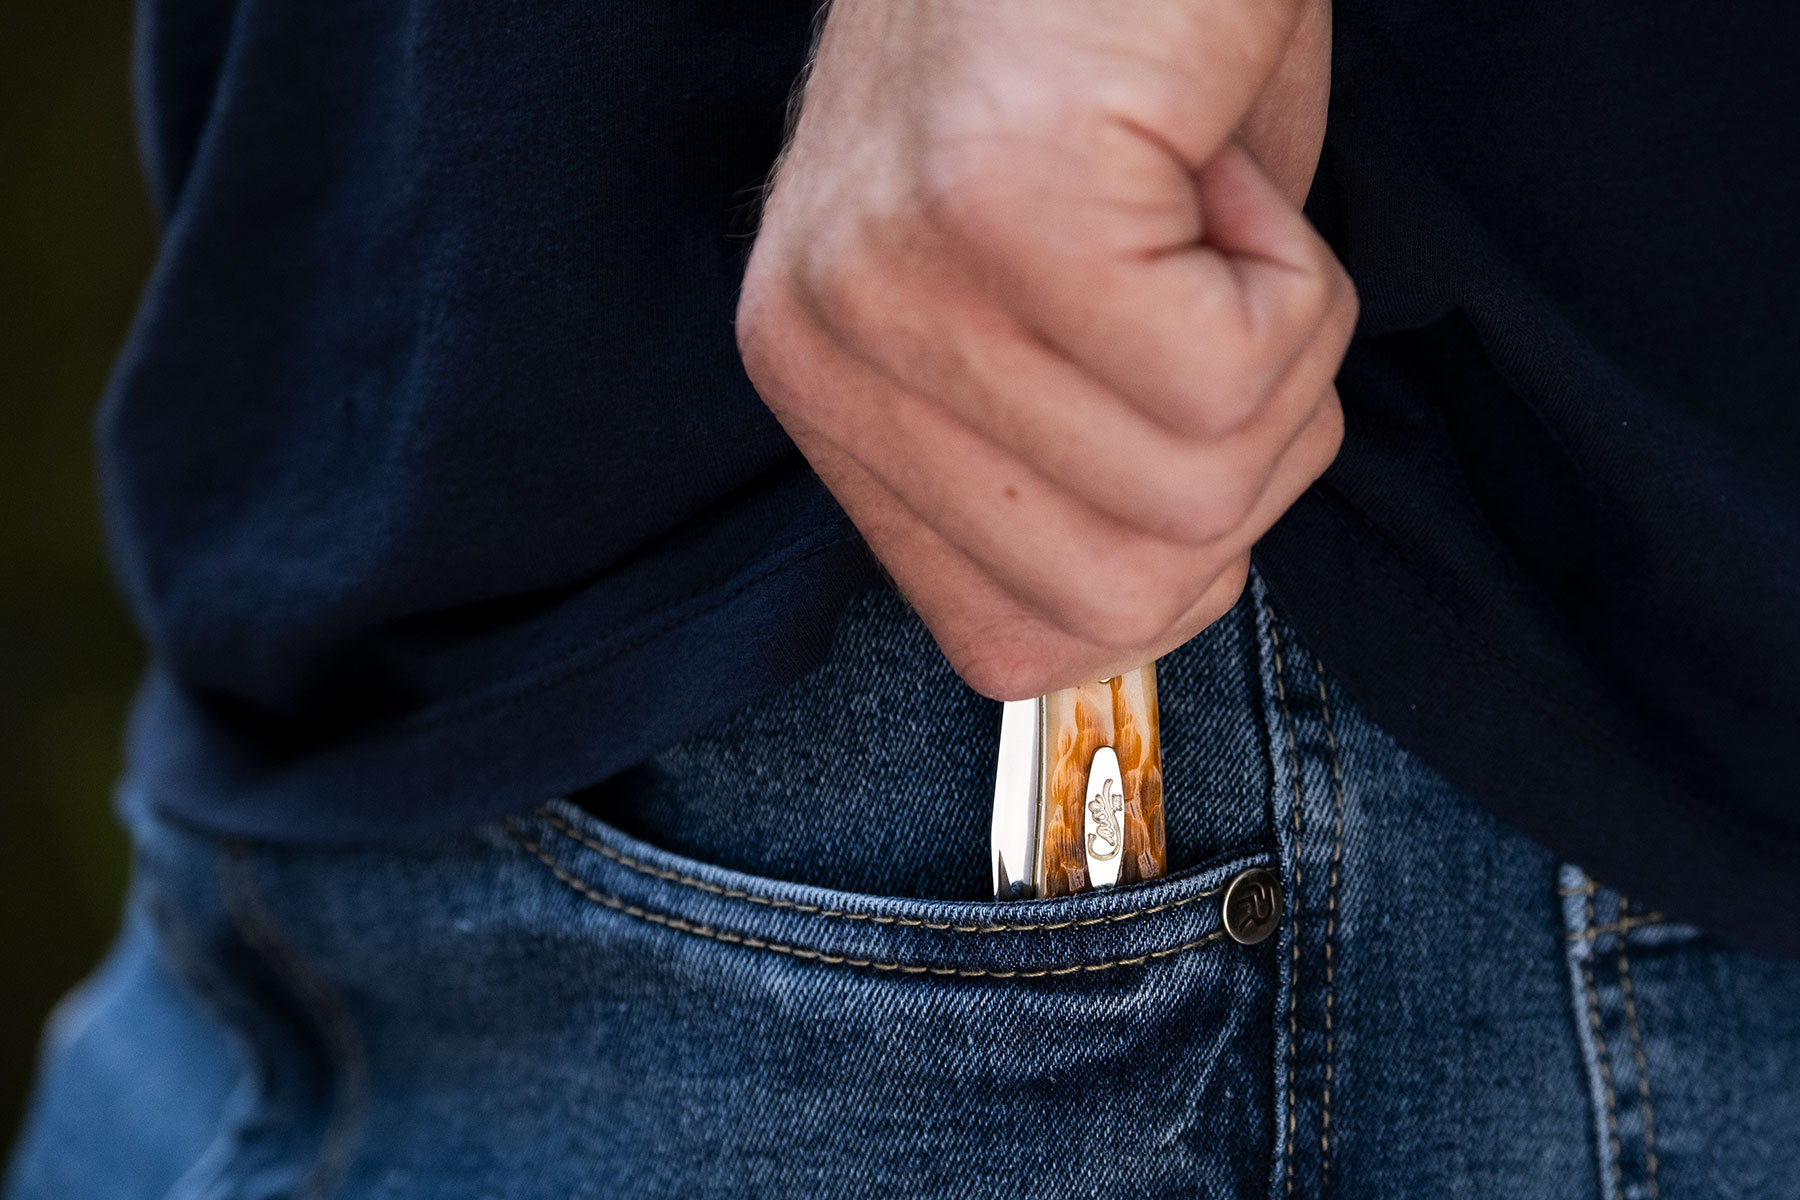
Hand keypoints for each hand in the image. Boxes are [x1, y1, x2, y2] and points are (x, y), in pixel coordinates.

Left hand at [737, 0, 1354, 698]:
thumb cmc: (1115, 60)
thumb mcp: (1067, 312)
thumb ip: (1081, 472)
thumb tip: (1167, 585)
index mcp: (830, 393)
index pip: (1007, 647)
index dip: (1163, 570)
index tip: (1182, 404)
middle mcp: (829, 355)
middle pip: (1116, 599)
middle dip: (1240, 462)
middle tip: (1216, 289)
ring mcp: (899, 288)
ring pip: (1193, 493)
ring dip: (1277, 349)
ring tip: (1204, 200)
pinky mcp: (1002, 214)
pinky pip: (1234, 373)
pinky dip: (1294, 275)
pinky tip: (1209, 158)